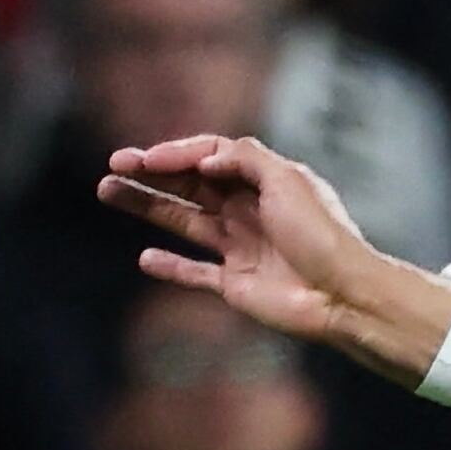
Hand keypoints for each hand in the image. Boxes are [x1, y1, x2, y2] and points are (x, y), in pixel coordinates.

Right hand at [98, 133, 450, 378]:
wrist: (344, 295)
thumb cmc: (321, 234)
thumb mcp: (288, 180)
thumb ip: (245, 159)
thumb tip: (205, 159)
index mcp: (265, 183)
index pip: (212, 158)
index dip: (178, 154)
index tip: (149, 158)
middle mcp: (251, 212)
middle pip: (191, 186)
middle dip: (152, 173)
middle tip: (114, 164)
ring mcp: (241, 248)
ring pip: (184, 222)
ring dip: (147, 205)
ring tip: (106, 191)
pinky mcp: (236, 284)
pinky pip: (195, 273)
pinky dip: (171, 267)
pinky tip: (146, 258)